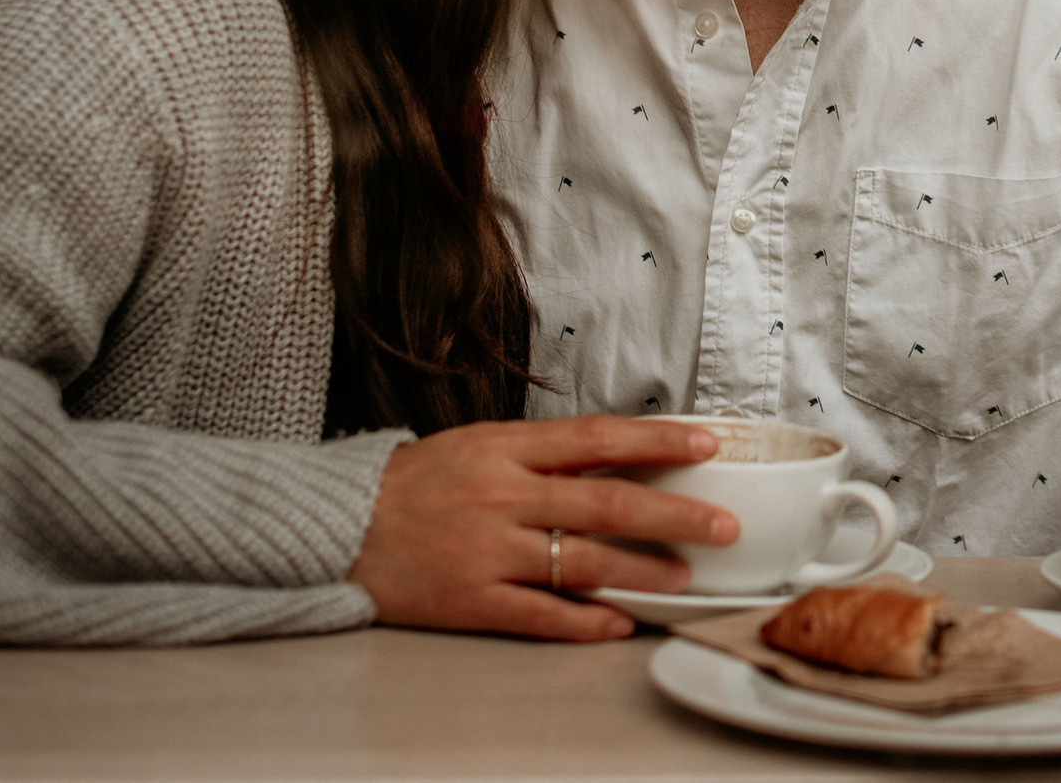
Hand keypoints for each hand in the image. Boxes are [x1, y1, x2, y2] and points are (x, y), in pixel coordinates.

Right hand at [349, 417, 738, 640]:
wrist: (336, 526)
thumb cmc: (415, 484)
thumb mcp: (478, 446)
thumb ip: (544, 455)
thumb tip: (621, 456)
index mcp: (505, 448)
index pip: (597, 437)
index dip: (657, 440)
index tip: (709, 442)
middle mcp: (502, 496)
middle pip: (606, 501)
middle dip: (674, 513)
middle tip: (723, 525)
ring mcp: (486, 551)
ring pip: (582, 561)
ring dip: (642, 570)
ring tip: (686, 576)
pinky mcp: (469, 601)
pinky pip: (540, 614)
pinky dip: (584, 619)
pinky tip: (620, 623)